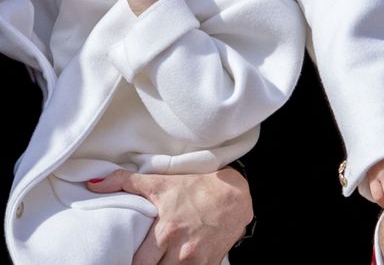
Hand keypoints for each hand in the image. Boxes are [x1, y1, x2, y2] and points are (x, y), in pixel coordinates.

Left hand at [87, 167, 252, 264]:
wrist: (234, 194)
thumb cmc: (195, 188)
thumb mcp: (160, 182)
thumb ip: (125, 182)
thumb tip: (92, 184)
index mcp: (164, 232)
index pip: (136, 264)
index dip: (129, 263)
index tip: (124, 258)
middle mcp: (180, 251)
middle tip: (143, 258)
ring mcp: (195, 261)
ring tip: (159, 260)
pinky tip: (175, 262)